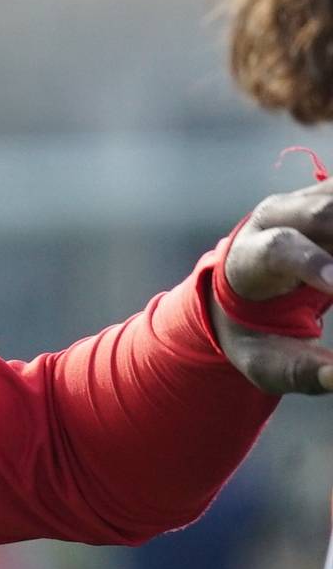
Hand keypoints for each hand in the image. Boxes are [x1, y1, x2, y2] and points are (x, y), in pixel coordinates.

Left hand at [210, 178, 332, 393]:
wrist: (244, 288)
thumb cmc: (257, 331)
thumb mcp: (267, 361)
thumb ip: (304, 373)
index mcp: (249, 258)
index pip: (280, 249)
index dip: (314, 263)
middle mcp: (276, 217)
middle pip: (322, 211)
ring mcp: (306, 200)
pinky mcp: (331, 195)